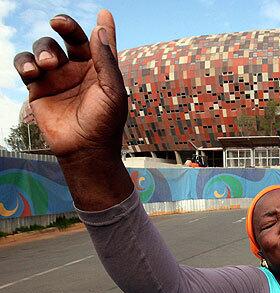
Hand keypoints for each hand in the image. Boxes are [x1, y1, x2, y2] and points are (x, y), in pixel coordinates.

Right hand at [13, 10, 126, 159]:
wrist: (85, 150)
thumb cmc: (105, 123)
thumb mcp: (112, 90)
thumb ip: (106, 59)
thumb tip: (99, 27)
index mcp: (99, 69)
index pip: (98, 41)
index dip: (101, 27)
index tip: (103, 12)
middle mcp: (78, 70)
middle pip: (67, 37)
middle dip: (63, 25)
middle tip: (58, 22)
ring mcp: (57, 78)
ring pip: (44, 48)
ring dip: (43, 50)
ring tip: (49, 65)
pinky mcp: (38, 88)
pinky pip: (25, 66)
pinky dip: (25, 63)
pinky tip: (32, 71)